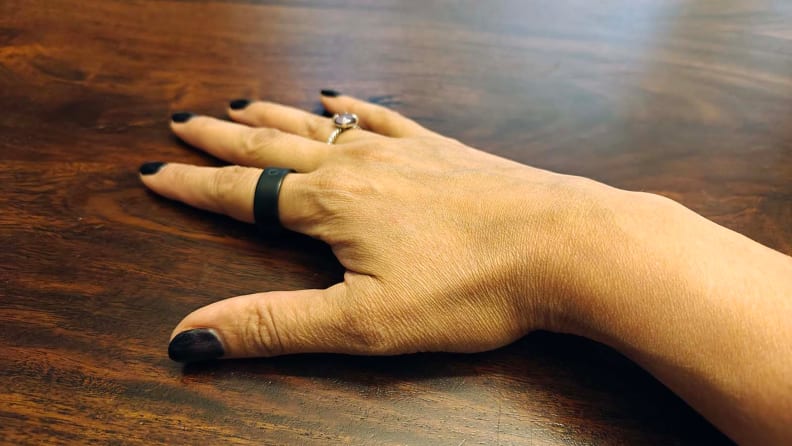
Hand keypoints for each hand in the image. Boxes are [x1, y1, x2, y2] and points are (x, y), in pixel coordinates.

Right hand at [140, 93, 614, 361]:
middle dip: (223, 140)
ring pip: (321, 125)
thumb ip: (274, 326)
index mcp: (331, 205)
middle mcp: (359, 166)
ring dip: (275, 117)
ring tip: (241, 105)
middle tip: (184, 123)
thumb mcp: (363, 323)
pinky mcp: (441, 150)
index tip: (154, 171)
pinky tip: (340, 96)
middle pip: (273, 148)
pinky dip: (352, 106)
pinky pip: (382, 117)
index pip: (241, 194)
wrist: (564, 243)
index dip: (193, 186)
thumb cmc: (471, 286)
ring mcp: (403, 151)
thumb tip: (189, 339)